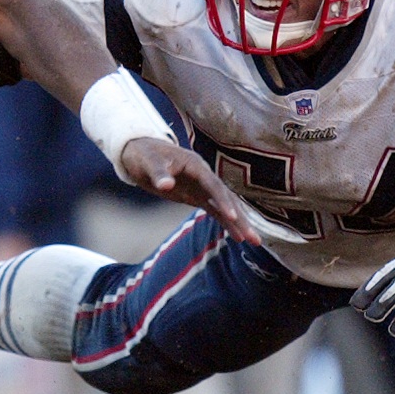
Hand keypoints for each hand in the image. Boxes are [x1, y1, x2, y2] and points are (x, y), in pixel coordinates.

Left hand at [120, 137, 260, 244]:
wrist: (140, 152)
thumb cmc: (144, 155)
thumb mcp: (148, 163)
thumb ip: (158, 174)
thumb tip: (166, 185)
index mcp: (195, 165)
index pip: (213, 185)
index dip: (223, 200)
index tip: (233, 216)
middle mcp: (204, 176)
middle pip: (226, 198)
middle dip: (240, 218)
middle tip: (253, 237)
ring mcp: (202, 187)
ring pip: (225, 206)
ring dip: (238, 223)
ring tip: (254, 240)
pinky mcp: (197, 196)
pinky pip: (215, 210)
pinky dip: (226, 222)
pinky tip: (237, 236)